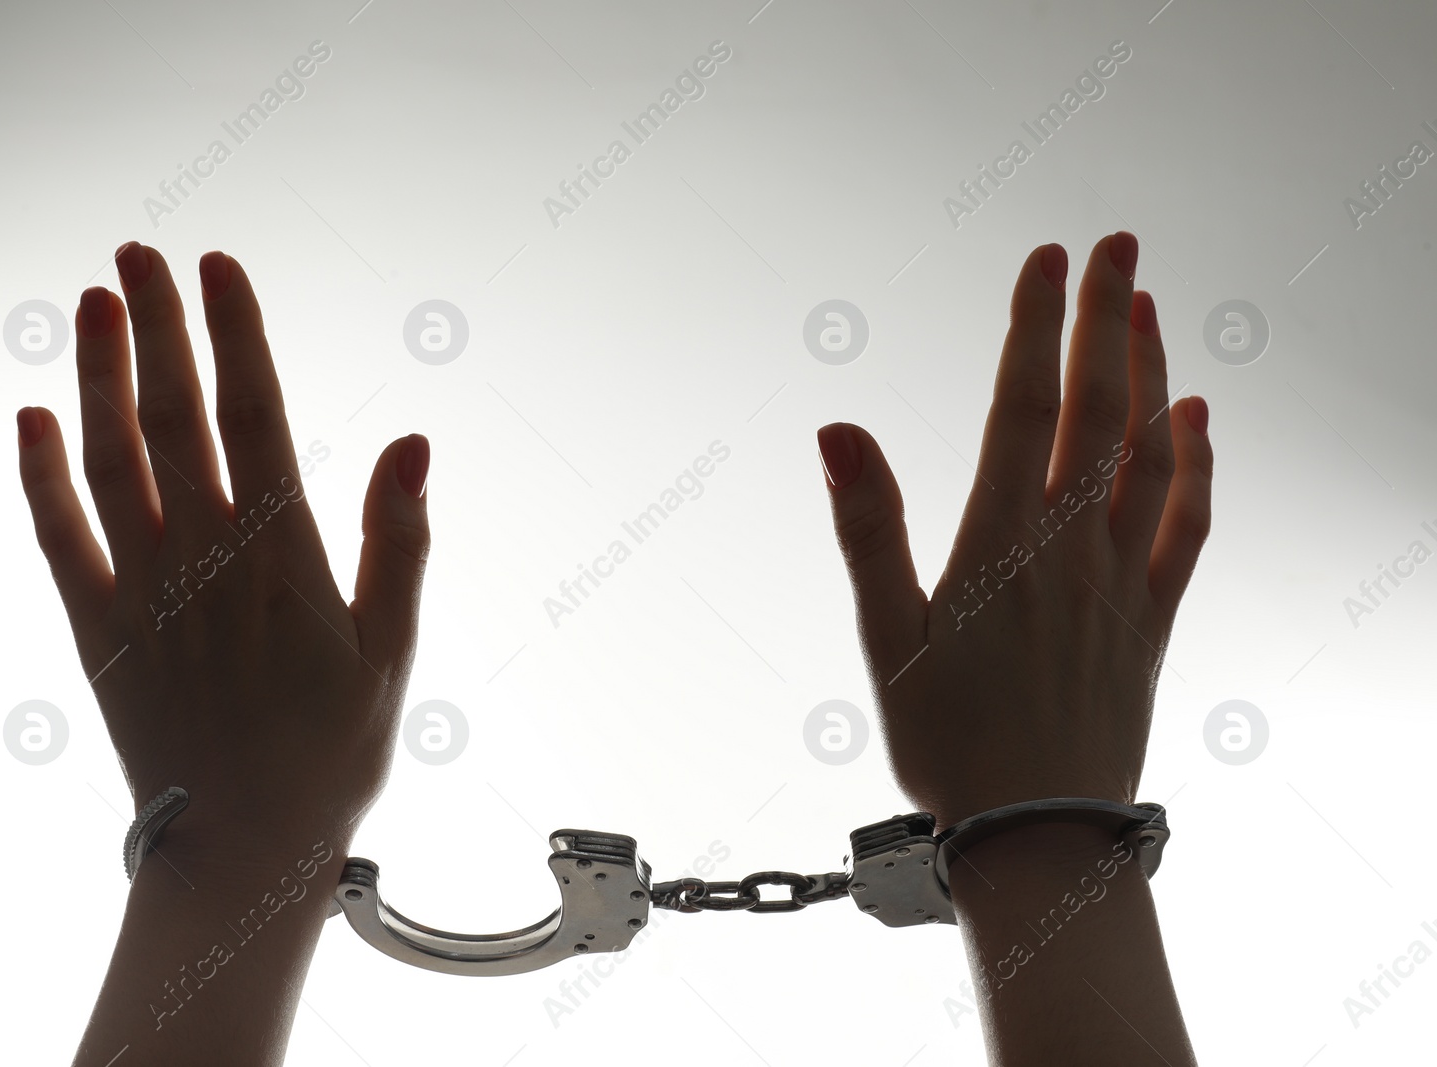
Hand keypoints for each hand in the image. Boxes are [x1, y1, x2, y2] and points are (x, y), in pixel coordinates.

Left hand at [16, 241, 430, 856]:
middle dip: (156, 327)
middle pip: (173, 417)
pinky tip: (30, 419)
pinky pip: (58, 539)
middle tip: (137, 254)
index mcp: (281, 555)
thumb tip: (412, 444)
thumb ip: (399, 540)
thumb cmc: (332, 752)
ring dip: (96, 377)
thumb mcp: (391, 649)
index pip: (254, 415)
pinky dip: (39, 476)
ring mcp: (142, 590)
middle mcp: (202, 557)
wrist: (244, 849)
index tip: (217, 266)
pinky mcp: (98, 629)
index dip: (234, 334)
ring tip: (90, 304)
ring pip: (110, 461)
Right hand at [817, 232, 1212, 828]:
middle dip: (1103, 318)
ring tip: (1144, 305)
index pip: (1022, 405)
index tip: (1044, 257)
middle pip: (1096, 409)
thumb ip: (867, 526)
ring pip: (1149, 452)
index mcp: (1000, 543)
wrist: (1039, 834)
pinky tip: (1200, 416)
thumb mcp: (886, 636)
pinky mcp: (1150, 618)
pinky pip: (1187, 525)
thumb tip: (838, 431)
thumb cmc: (948, 743)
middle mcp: (1069, 546)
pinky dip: (1200, 463)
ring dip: (1151, 372)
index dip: (1033, 325)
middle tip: (1116, 243)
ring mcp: (1120, 579)